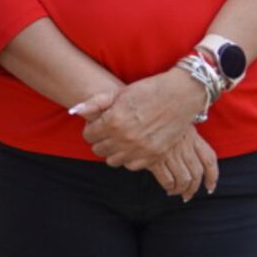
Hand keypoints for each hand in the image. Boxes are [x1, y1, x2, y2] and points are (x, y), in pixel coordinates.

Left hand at [78, 70, 211, 169]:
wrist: (181, 94)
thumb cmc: (149, 90)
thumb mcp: (119, 93)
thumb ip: (95, 103)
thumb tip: (75, 111)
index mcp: (113, 120)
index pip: (89, 135)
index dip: (91, 129)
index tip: (97, 124)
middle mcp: (124, 138)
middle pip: (99, 150)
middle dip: (99, 141)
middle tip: (107, 132)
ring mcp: (139, 149)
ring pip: (113, 161)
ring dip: (113, 152)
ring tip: (119, 140)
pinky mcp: (154, 155)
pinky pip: (131, 166)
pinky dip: (129, 158)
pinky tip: (132, 147)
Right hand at [144, 127, 219, 200]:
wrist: (136, 118)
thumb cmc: (156, 121)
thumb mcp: (177, 124)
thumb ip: (187, 138)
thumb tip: (195, 159)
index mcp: (192, 135)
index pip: (209, 159)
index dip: (213, 176)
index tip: (210, 186)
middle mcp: (184, 145)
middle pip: (196, 173)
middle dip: (193, 188)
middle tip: (188, 194)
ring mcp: (170, 153)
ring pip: (184, 179)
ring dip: (181, 189)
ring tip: (175, 191)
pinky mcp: (156, 160)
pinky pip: (168, 180)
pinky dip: (169, 187)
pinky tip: (167, 187)